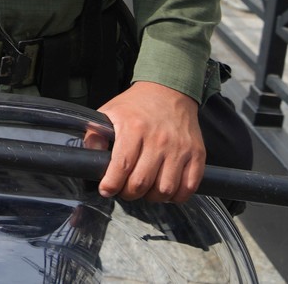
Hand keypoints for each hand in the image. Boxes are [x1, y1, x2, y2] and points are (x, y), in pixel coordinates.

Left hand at [88, 81, 205, 201]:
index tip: (106, 190)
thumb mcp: (109, 112)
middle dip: (129, 193)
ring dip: (152, 197)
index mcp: (134, 128)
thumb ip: (96, 135)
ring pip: (165, 188)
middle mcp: (158, 140)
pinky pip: (189, 185)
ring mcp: (179, 148)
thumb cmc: (137, 105)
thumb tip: (91, 157)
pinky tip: (166, 190)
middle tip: (125, 190)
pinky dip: (177, 196)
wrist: (169, 91)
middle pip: (142, 181)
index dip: (112, 184)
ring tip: (145, 191)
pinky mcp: (196, 154)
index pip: (122, 165)